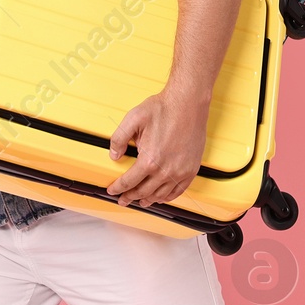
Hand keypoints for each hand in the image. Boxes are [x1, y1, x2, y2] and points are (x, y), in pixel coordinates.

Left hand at [106, 85, 210, 206]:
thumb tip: (113, 155)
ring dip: (148, 200)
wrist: (188, 103)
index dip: (118, 188)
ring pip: (160, 195)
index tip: (112, 190)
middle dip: (130, 197)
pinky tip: (161, 197)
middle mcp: (165, 170)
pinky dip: (167, 197)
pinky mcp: (191, 170)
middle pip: (143, 192)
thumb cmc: (163, 108)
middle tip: (123, 199)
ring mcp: (180, 172)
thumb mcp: (133, 118)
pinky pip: (178, 192)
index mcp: (149, 160)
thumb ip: (119, 138)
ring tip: (140, 201)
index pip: (129, 181)